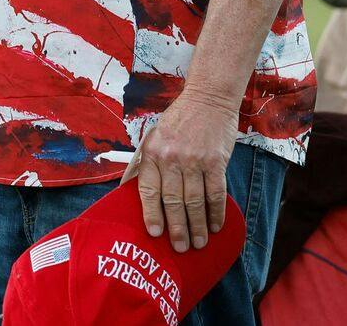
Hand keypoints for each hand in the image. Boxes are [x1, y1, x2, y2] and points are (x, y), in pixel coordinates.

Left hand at [121, 91, 238, 252]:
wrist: (207, 98)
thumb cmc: (178, 120)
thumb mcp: (154, 136)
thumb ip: (146, 163)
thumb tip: (131, 189)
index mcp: (152, 153)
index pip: (148, 190)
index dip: (151, 214)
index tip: (154, 233)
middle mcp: (170, 158)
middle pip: (172, 201)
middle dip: (176, 228)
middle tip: (180, 247)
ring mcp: (194, 160)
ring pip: (194, 201)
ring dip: (197, 225)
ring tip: (198, 243)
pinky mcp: (215, 161)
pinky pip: (215, 193)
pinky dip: (216, 212)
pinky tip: (215, 226)